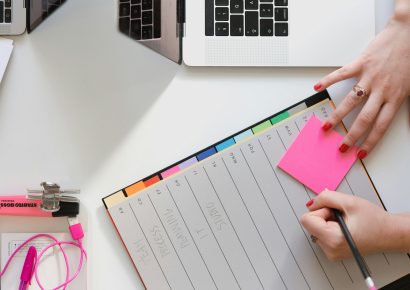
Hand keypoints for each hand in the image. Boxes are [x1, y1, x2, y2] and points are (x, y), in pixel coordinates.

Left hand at [300, 190, 392, 260]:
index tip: (334, 211)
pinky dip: (331, 227)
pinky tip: (346, 228)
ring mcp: (331, 253)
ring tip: (347, 222)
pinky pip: (322, 234)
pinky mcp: (333, 252)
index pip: (306, 220)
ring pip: (315, 228)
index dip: (320, 210)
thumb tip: (311, 203)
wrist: (390, 234)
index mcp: (332, 239)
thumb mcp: (349, 201)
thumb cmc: (375, 220)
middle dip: (324, 215)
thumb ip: (325, 198)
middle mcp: (329, 250)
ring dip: (328, 221)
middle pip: (310, 224)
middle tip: (343, 216)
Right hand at [313, 12, 409, 158]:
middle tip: (341, 146)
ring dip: (337, 116)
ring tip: (327, 126)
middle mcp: (382, 90)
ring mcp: (370, 77)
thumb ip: (403, 102)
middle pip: (364, 119)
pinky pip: (341, 74)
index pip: (381, 126)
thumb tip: (405, 122)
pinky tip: (318, 88)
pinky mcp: (361, 63)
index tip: (361, 153)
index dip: (370, 142)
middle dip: (351, 136)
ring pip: (351, 102)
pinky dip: (328, 81)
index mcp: (396, 96)